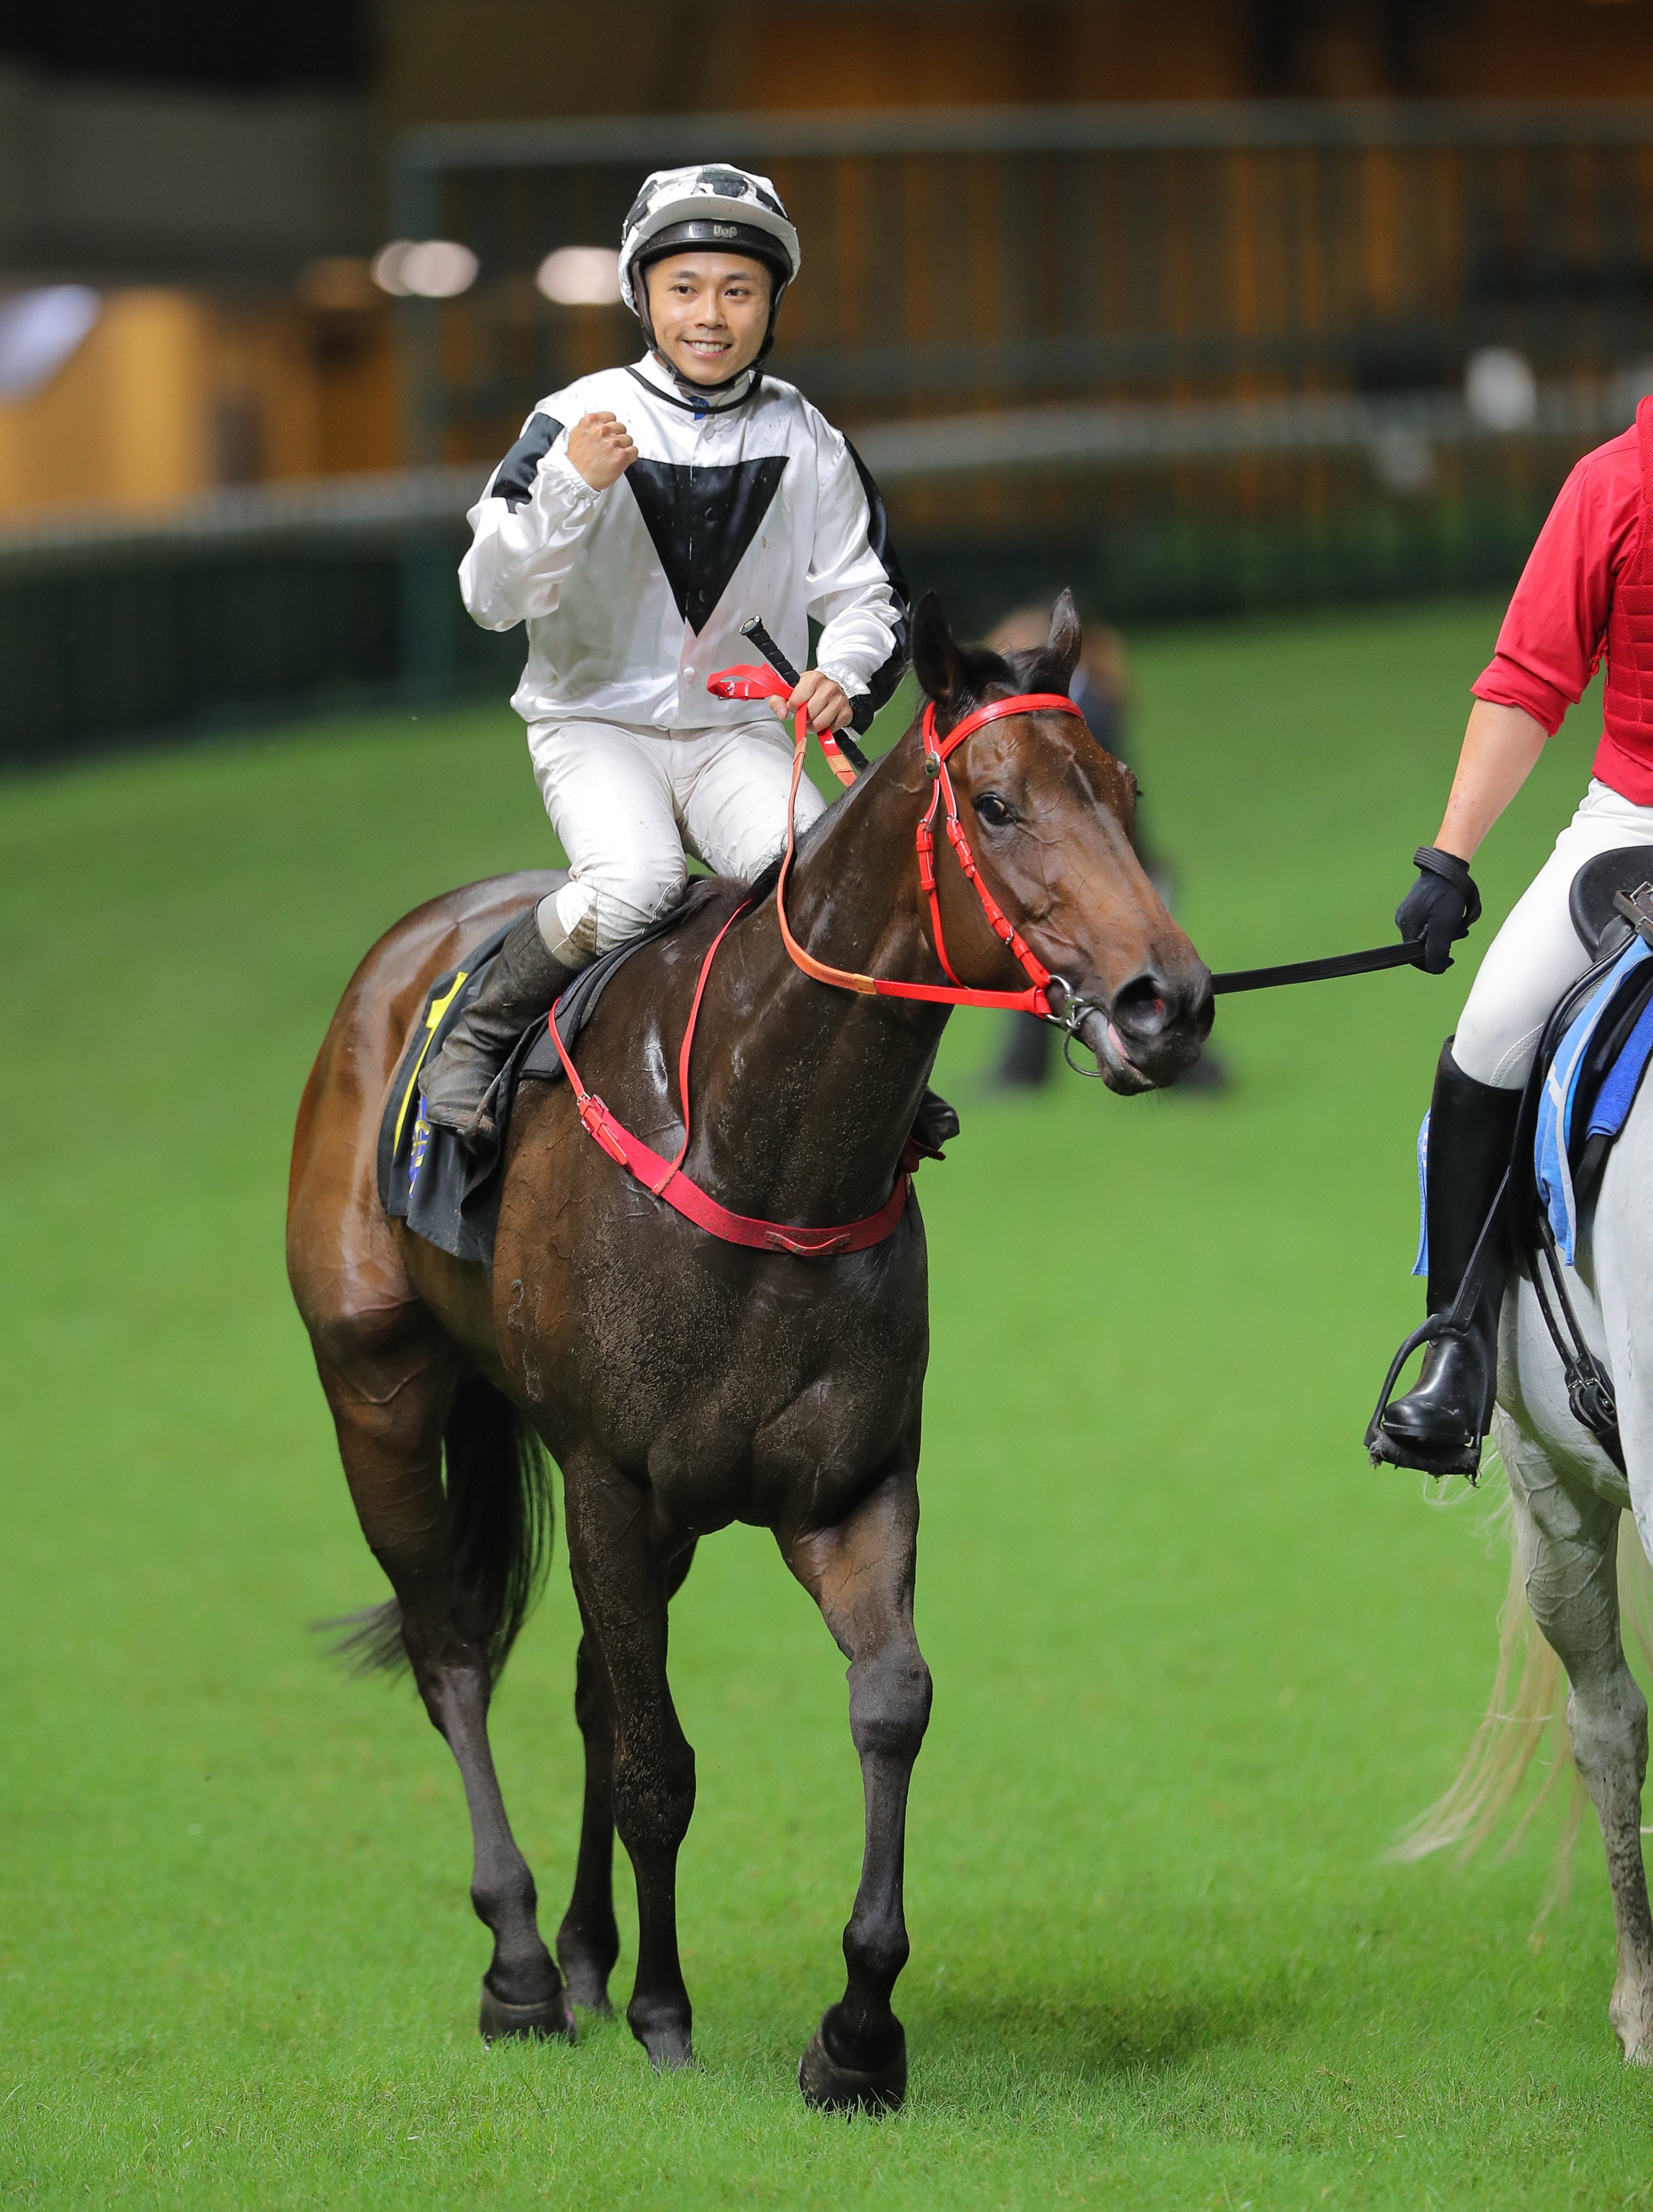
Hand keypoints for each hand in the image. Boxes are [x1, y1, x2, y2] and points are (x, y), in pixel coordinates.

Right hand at [566, 411, 636, 490]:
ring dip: (623, 447)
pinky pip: (634, 451)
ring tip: (613, 455)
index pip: (611, 417)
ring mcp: (613, 442)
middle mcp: (602, 430)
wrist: (577, 478)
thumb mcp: (576, 434)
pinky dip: (630, 457)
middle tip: (610, 447)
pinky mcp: (621, 455)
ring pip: (628, 439)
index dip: (611, 427)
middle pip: (621, 428)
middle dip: (617, 437)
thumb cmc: (576, 461)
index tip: (609, 434)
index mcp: (590, 421)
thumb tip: (598, 423)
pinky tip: (620, 461)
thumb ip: (589, 426)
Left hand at [769, 670, 851, 734]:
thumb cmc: (811, 688)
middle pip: (809, 714)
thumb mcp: (791, 689)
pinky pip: (830, 729)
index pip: (796, 702)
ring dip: (813, 725)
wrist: (835, 684)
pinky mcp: (846, 713)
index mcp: (814, 678)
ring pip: (819, 724)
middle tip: (806, 711)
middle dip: (804, 717)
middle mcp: (829, 688)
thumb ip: (778, 700)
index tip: (795, 704)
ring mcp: (839, 700)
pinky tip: (824, 718)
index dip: (793, 706)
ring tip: (814, 716)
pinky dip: (825, 728)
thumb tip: (782, 713)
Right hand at [1396, 846, 1481, 973]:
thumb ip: (1437, 950)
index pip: (1415, 957)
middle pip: (1422, 946)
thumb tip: (1435, 970)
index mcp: (1407, 927)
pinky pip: (1430, 924)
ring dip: (1446, 934)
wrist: (1447, 867)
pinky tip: (1454, 918)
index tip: (1451, 958)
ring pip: (1428, 935)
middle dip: (1443, 944)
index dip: (1433, 962)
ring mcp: (1409, 913)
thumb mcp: (1445, 925)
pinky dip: (1444, 925)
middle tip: (1460, 934)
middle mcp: (1404, 921)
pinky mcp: (1417, 906)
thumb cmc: (1446, 894)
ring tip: (1460, 923)